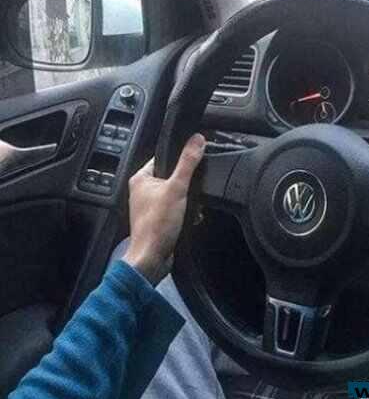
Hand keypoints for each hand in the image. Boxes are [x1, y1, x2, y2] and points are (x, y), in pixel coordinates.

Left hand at [123, 133, 205, 284]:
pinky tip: (189, 219)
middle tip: (190, 193)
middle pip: (173, 176)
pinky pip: (177, 209)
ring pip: (177, 194)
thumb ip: (188, 163)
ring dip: (188, 201)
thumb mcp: (177, 188)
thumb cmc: (156, 225)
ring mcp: (150, 206)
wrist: (152, 258)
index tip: (193, 166)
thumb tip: (197, 140)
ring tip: (189, 209)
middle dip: (188, 186)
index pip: (164, 157)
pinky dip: (186, 213)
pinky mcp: (159, 220)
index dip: (180, 160)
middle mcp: (143, 191)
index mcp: (141, 178)